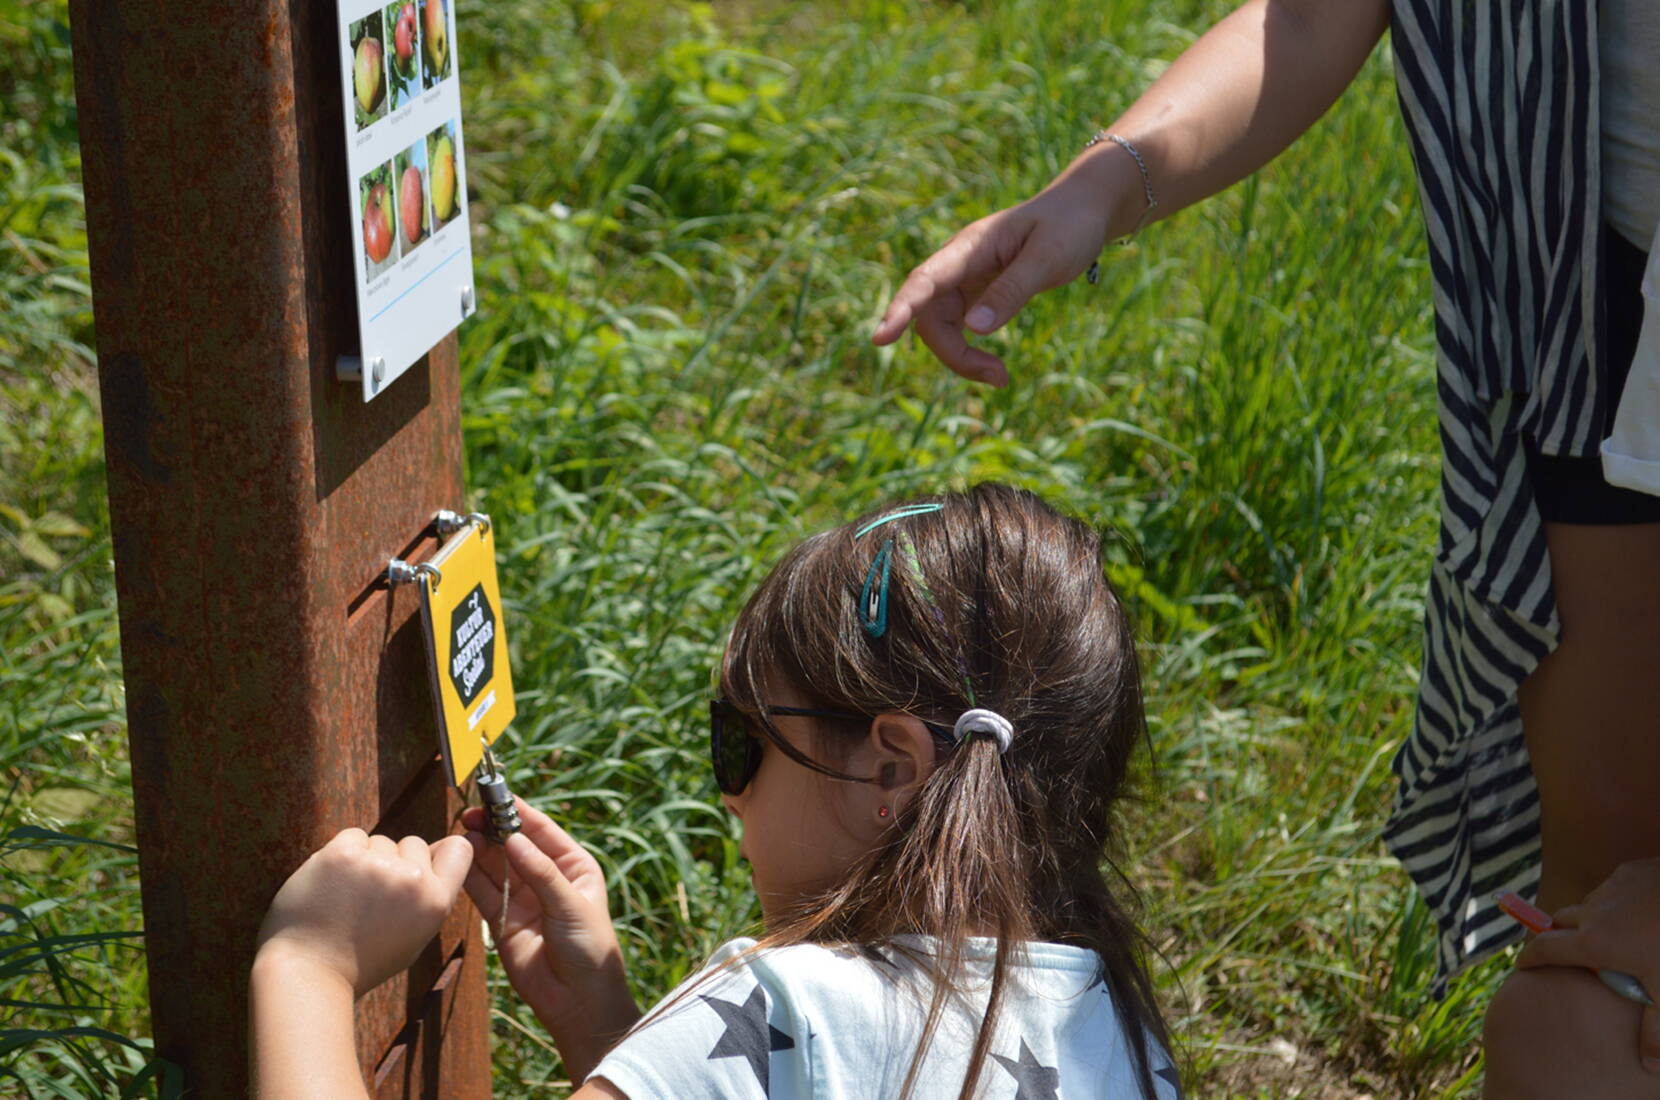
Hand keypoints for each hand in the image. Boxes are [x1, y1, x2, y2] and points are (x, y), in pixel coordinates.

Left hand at [255, 828, 472, 996]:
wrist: (310, 974)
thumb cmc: (361, 961)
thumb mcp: (415, 937)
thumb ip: (429, 896)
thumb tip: (436, 849)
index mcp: (436, 903)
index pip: (459, 849)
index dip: (439, 852)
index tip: (421, 863)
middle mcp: (412, 881)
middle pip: (413, 843)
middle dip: (396, 861)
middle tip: (371, 897)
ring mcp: (377, 865)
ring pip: (379, 840)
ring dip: (365, 859)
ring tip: (347, 896)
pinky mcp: (342, 855)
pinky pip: (352, 836)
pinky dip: (341, 854)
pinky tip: (331, 884)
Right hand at [462, 799, 638, 1076]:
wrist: (579, 1001)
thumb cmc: (590, 949)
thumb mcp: (570, 905)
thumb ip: (540, 872)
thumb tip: (513, 839)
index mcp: (573, 866)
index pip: (542, 830)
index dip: (518, 812)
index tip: (496, 794)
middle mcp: (546, 878)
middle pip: (514, 845)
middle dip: (494, 827)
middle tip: (471, 813)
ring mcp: (523, 898)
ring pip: (496, 865)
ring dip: (480, 848)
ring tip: (463, 832)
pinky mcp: (502, 920)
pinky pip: (484, 891)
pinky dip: (471, 875)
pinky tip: (459, 857)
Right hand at [870, 157, 1129, 385]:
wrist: (1084, 210)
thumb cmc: (1069, 226)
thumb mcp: (1049, 257)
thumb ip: (1011, 291)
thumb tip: (975, 330)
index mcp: (970, 247)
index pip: (924, 281)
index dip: (900, 310)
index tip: (880, 338)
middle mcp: (958, 264)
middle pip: (929, 316)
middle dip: (954, 354)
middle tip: (1000, 378)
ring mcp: (964, 280)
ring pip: (942, 328)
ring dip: (963, 359)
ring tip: (1001, 378)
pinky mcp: (976, 295)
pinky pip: (959, 330)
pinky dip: (973, 353)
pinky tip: (996, 368)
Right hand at [1518, 858, 1659, 1068]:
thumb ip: (1657, 1030)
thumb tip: (1649, 1065)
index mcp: (1594, 942)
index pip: (1544, 948)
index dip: (1529, 958)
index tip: (1521, 965)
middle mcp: (1593, 911)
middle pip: (1560, 923)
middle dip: (1559, 936)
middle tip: (1570, 953)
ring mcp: (1610, 888)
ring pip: (1589, 905)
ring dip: (1592, 919)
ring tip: (1616, 935)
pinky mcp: (1629, 871)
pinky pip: (1613, 888)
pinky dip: (1617, 902)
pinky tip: (1639, 913)